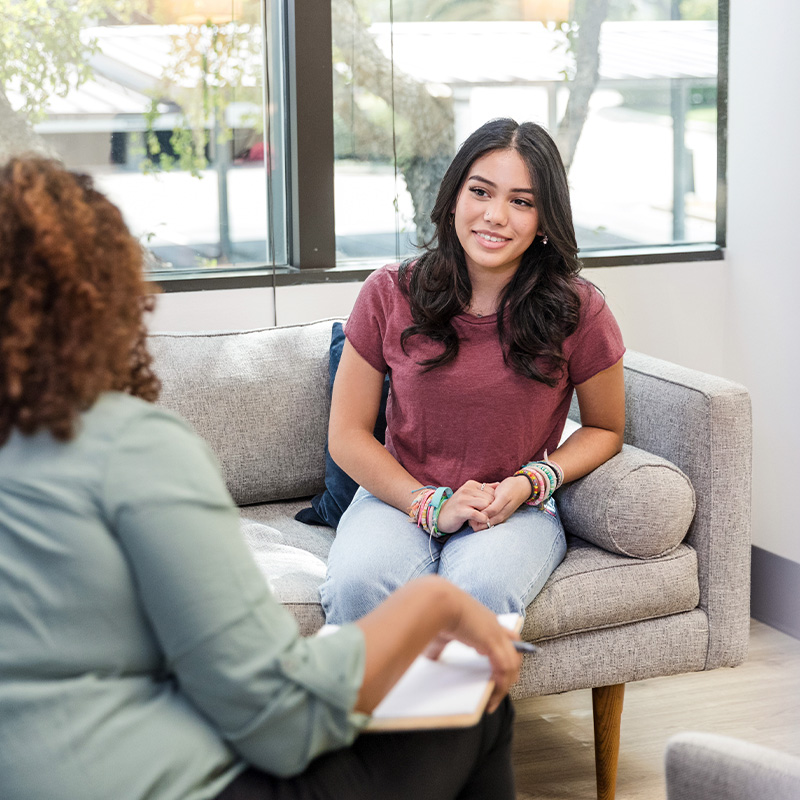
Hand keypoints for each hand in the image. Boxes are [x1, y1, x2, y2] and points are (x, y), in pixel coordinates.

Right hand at [426, 592, 521, 711]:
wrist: (436, 601)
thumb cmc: (435, 610)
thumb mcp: (441, 632)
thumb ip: (440, 645)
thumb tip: (432, 657)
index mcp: (483, 619)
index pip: (504, 636)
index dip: (503, 653)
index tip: (496, 669)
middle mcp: (493, 624)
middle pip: (515, 648)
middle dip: (512, 669)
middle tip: (501, 686)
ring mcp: (495, 633)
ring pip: (513, 662)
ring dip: (507, 683)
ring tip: (496, 699)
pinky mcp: (492, 642)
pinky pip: (505, 670)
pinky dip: (501, 686)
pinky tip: (493, 697)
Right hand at [435, 480, 498, 533]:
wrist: (440, 515)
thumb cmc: (459, 506)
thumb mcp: (471, 495)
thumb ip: (485, 489)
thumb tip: (499, 484)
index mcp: (470, 484)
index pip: (491, 491)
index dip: (494, 501)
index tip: (492, 508)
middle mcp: (466, 490)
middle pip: (490, 498)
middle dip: (492, 508)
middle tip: (491, 515)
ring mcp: (462, 500)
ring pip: (485, 505)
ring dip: (488, 514)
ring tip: (487, 518)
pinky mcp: (460, 511)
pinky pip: (477, 514)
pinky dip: (483, 519)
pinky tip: (483, 521)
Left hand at [469, 475, 530, 531]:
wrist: (522, 486)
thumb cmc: (511, 489)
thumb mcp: (503, 497)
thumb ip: (493, 508)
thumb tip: (483, 517)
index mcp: (498, 516)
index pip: (481, 524)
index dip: (473, 519)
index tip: (468, 511)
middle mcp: (498, 517)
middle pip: (481, 524)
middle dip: (473, 518)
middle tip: (467, 508)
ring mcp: (498, 514)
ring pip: (483, 519)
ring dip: (476, 514)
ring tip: (471, 505)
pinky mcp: (497, 510)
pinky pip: (486, 514)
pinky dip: (480, 510)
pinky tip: (477, 503)